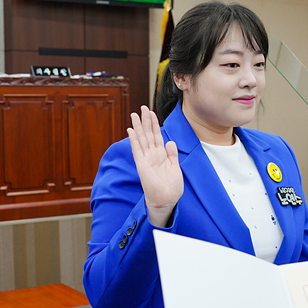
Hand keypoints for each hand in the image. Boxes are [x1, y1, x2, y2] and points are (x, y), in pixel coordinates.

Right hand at [127, 105, 181, 227]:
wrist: (166, 200)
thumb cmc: (171, 188)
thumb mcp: (175, 168)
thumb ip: (172, 154)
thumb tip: (170, 142)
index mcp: (162, 155)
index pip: (157, 136)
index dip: (155, 124)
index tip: (152, 112)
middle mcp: (153, 155)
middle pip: (148, 134)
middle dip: (146, 120)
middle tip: (142, 107)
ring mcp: (146, 159)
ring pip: (142, 138)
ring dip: (138, 126)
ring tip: (134, 114)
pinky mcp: (142, 164)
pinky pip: (137, 149)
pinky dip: (134, 140)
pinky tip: (131, 130)